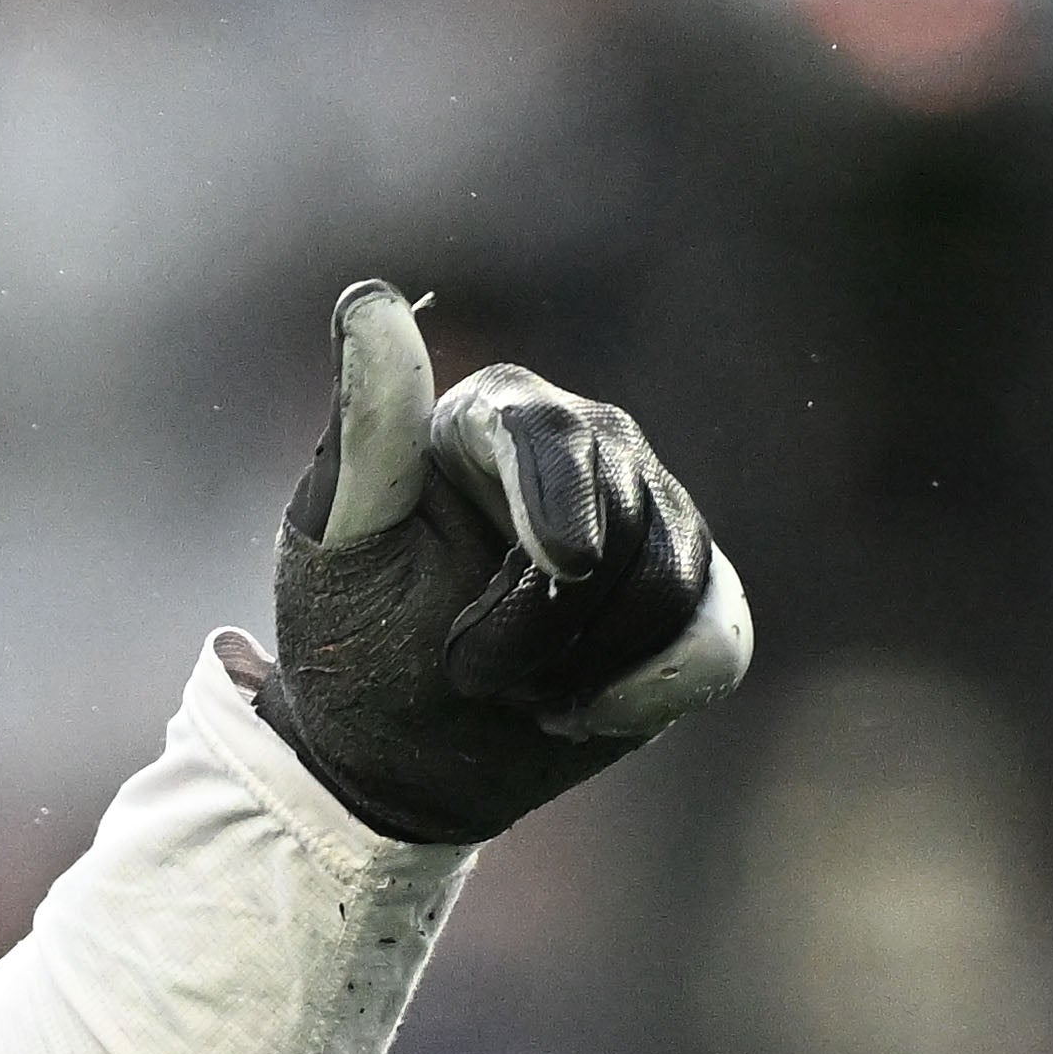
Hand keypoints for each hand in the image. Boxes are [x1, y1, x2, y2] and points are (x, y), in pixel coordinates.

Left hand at [251, 283, 750, 844]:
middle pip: (625, 518)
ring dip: (583, 662)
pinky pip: (715, 639)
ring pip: (674, 581)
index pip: (552, 435)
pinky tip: (581, 711)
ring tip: (512, 685)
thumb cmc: (353, 642)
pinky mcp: (694, 595)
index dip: (561, 501)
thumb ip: (365, 435)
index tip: (559, 567)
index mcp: (493, 418)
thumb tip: (368, 300)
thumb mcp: (337, 548)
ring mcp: (653, 516)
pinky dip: (647, 691)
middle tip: (465, 667)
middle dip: (542, 622)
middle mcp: (589, 447)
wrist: (395, 753)